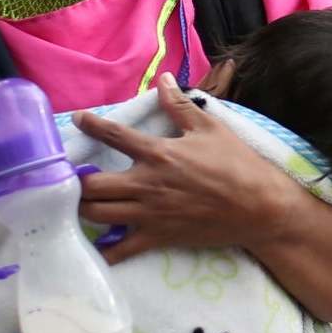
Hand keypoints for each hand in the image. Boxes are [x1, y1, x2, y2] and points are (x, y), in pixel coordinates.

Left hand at [75, 75, 300, 264]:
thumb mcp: (211, 128)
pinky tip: (93, 250)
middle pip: (91, 186)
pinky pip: (121, 250)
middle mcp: (146, 184)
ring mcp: (150, 213)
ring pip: (97, 215)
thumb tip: (163, 79)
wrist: (259, 207)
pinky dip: (103, 252)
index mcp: (158, 153)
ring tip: (78, 205)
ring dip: (81, 210)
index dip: (90, 125)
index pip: (113, 135)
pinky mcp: (158, 237)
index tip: (77, 120)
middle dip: (74, 182)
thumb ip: (180, 106)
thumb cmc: (237, 165)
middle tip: (72, 178)